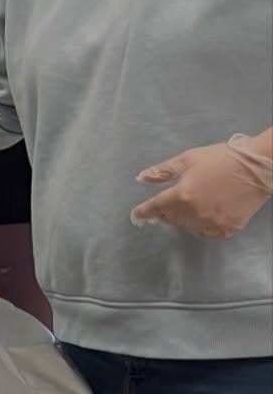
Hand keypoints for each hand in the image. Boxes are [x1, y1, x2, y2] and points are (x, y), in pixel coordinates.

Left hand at [131, 137, 272, 238]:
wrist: (257, 167)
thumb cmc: (221, 159)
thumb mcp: (187, 159)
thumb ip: (162, 171)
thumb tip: (141, 178)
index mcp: (182, 195)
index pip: (155, 208)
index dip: (143, 213)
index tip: (136, 216)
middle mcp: (195, 212)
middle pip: (170, 218)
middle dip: (165, 211)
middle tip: (167, 203)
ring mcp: (212, 223)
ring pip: (186, 227)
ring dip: (181, 219)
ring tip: (188, 204)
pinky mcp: (227, 229)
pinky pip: (205, 233)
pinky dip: (199, 227)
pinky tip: (201, 215)